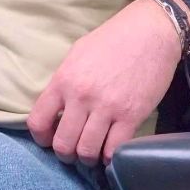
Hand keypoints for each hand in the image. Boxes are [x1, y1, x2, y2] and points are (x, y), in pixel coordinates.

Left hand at [28, 0, 183, 164]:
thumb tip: (57, 107)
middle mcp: (81, 97)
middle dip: (66, 154)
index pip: (37, 121)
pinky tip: (112, 149)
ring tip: (93, 152)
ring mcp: (107, 108)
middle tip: (74, 151)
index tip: (50, 139)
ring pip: (87, 152)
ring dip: (88, 158)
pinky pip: (114, 150)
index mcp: (64, 80)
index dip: (41, 138)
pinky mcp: (132, 116)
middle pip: (63, 144)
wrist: (152, 31)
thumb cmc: (113, 39)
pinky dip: (111, 156)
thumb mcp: (78, 54)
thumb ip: (64, 82)